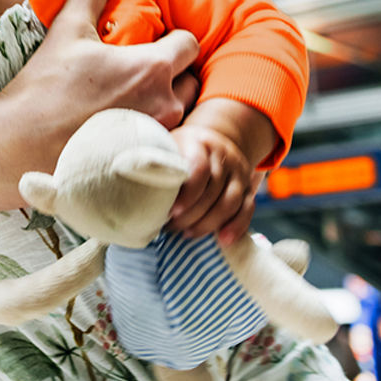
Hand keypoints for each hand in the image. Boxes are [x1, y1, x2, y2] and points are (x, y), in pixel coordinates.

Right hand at [5, 0, 199, 133]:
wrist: (18, 146)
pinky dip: (151, 133)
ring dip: (162, 104)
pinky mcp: (145, 163)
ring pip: (178, 114)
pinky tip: (120, 130)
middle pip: (189, 82)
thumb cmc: (44, 87)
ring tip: (128, 101)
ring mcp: (157, 138)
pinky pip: (164, 142)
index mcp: (152, 68)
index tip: (150, 43)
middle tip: (136, 73)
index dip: (173, 39)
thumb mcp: (68, 29)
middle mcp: (165, 105)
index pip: (189, 43)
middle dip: (171, 74)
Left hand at [167, 123, 256, 245]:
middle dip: (192, 214)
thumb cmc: (181, 150)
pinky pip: (248, 209)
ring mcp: (239, 171)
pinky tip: (223, 240)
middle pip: (213, 190)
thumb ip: (158, 164)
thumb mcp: (169, 147)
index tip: (171, 211)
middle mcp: (223, 155)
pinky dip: (237, 226)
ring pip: (231, 201)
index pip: (199, 168)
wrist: (215, 140)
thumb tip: (131, 191)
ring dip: (209, 223)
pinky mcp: (248, 187)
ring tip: (188, 233)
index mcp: (199, 143)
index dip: (187, 193)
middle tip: (172, 227)